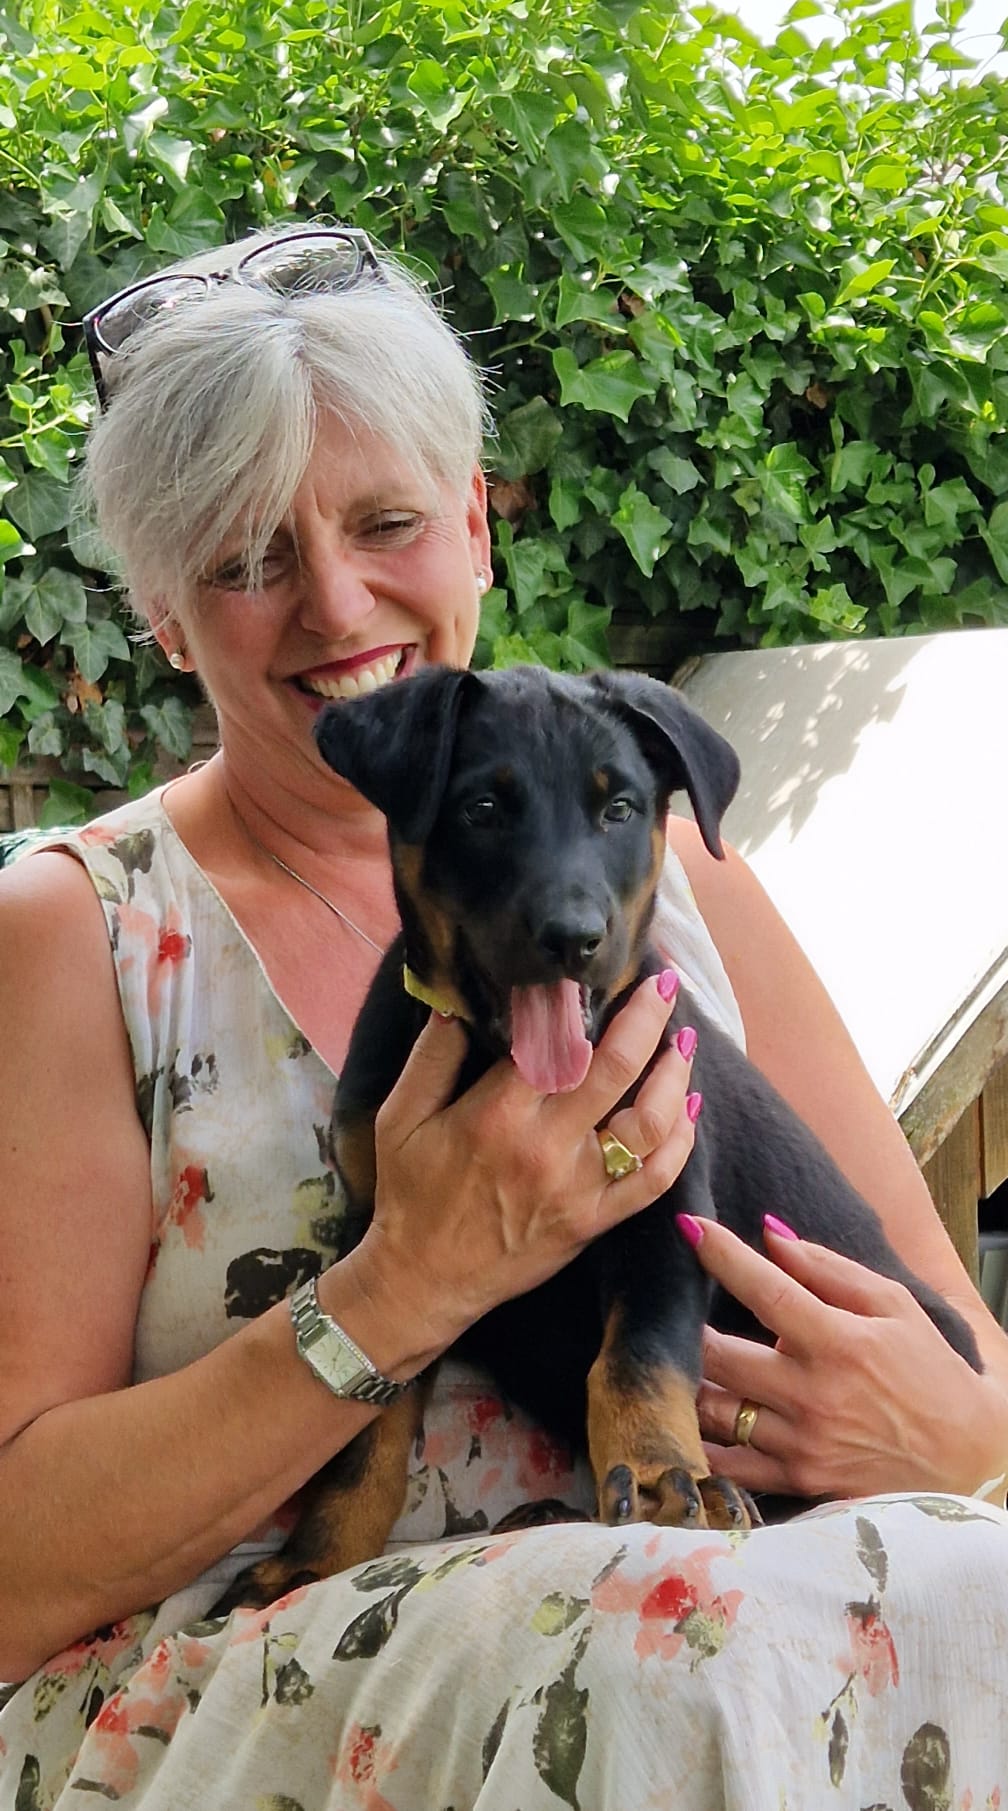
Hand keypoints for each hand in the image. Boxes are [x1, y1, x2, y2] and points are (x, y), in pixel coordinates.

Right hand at [350, 971, 698, 1360]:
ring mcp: (578, 1187)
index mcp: (496, 1114)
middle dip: (648, 1017)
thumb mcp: (399, 1118)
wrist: (422, 1281)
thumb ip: (431, 1057)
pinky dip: (680, 1141)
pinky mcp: (594, 1221)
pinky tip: (688, 1108)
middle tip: (666, 982)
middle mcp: (546, 1147)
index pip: (553, 1041)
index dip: (579, 1000)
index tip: (596, 970)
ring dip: (675, 1075)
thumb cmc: (410, 1195)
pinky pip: (654, 1179)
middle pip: (616, 1068)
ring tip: (683, 1041)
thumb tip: (458, 1002)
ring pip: (650, 1122)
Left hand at [688, 1216, 1007, 1500]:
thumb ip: (829, 1269)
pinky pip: (729, 1464)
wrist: (968, 1460)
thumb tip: (771, 1236)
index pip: (766, 1290)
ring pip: (715, 1409)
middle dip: (689, 1327)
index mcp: (840, 1343)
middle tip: (677, 1310)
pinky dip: (702, 1440)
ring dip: (692, 1381)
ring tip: (686, 1361)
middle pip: (720, 1355)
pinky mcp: (799, 1482)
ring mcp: (803, 1444)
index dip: (722, 1254)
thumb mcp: (895, 1306)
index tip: (690, 1227)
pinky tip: (691, 1419)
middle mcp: (814, 1394)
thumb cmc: (930, 1373)